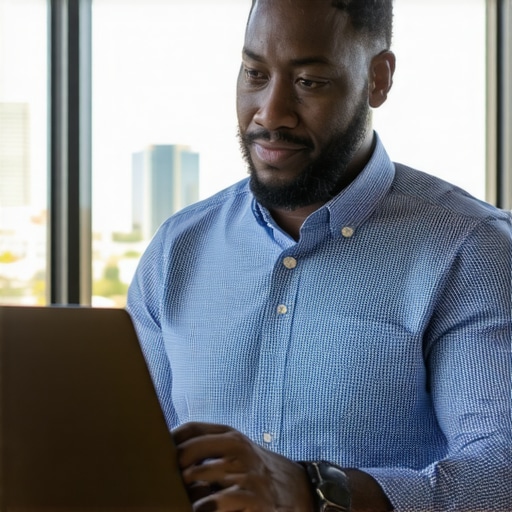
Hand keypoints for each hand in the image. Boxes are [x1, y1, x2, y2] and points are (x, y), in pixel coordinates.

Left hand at [173, 422, 313, 511]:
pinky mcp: (252, 498)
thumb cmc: (257, 470)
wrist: (298, 489)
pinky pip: (216, 502)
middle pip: (188, 453)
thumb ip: (211, 445)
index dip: (171, 439)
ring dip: (184, 490)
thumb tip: (172, 448)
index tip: (157, 450)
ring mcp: (244, 473)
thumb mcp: (238, 449)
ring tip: (179, 496)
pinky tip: (201, 508)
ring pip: (198, 477)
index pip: (192, 429)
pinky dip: (203, 507)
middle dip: (174, 468)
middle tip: (164, 479)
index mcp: (231, 435)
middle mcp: (237, 449)